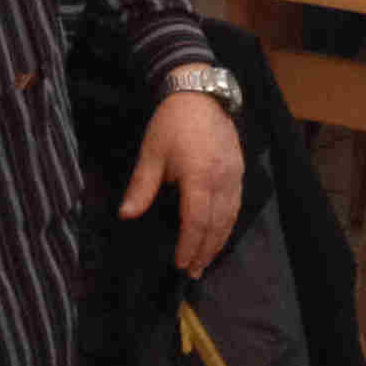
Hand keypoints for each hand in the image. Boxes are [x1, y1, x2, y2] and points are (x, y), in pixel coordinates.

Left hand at [125, 86, 246, 274]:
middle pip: (217, 224)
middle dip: (205, 251)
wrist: (199, 94)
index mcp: (199, 176)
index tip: (181, 264)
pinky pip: (237, 205)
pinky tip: (219, 234)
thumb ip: (141, 187)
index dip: (189, 245)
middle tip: (194, 272)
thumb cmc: (171, 123)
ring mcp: (234, 175)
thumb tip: (126, 216)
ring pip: (231, 217)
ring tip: (207, 260)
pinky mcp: (239, 171)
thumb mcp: (151, 154)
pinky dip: (228, 224)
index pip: (196, 221)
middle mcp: (222, 179)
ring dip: (219, 241)